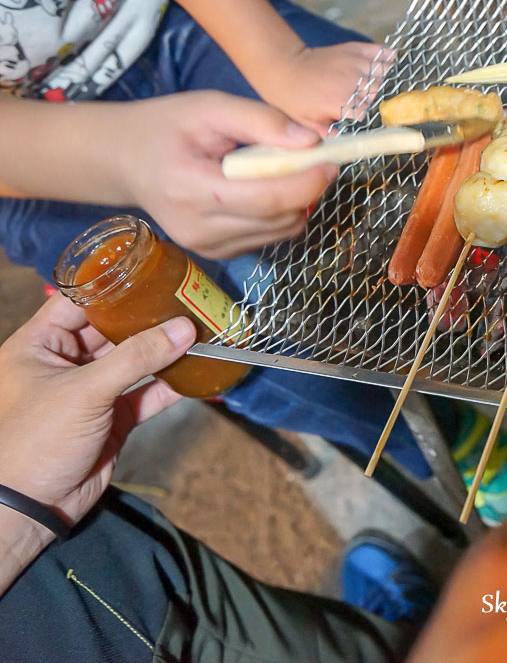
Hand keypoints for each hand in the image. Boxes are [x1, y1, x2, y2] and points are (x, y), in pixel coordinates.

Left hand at [0, 296, 193, 526]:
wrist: (31, 507)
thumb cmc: (35, 440)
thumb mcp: (84, 391)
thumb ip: (137, 358)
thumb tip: (184, 329)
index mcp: (40, 345)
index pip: (79, 302)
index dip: (113, 286)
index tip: (151, 271)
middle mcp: (65, 363)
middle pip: (113, 330)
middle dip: (149, 319)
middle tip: (188, 301)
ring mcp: (91, 392)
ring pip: (135, 362)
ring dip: (165, 351)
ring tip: (202, 332)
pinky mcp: (113, 418)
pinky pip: (147, 394)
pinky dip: (171, 385)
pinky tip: (198, 372)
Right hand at [114, 91, 337, 258]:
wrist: (123, 162)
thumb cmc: (165, 127)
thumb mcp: (209, 107)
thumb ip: (260, 120)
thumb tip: (310, 141)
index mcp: (192, 191)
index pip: (268, 199)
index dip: (308, 182)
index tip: (329, 160)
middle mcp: (200, 230)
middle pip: (280, 219)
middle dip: (308, 190)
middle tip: (316, 160)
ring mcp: (208, 248)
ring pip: (281, 231)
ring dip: (297, 202)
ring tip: (286, 170)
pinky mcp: (217, 253)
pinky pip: (268, 236)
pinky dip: (280, 213)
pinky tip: (265, 188)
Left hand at [254, 42, 387, 130]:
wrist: (283, 67)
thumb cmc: (293, 98)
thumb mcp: (309, 123)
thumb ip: (330, 133)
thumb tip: (347, 143)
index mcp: (342, 103)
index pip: (372, 114)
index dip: (373, 119)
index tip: (371, 121)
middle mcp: (352, 82)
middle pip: (382, 94)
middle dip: (382, 101)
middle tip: (378, 106)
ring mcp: (354, 64)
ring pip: (384, 74)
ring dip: (386, 82)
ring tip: (384, 88)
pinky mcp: (353, 50)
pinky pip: (379, 52)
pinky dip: (387, 57)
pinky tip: (390, 63)